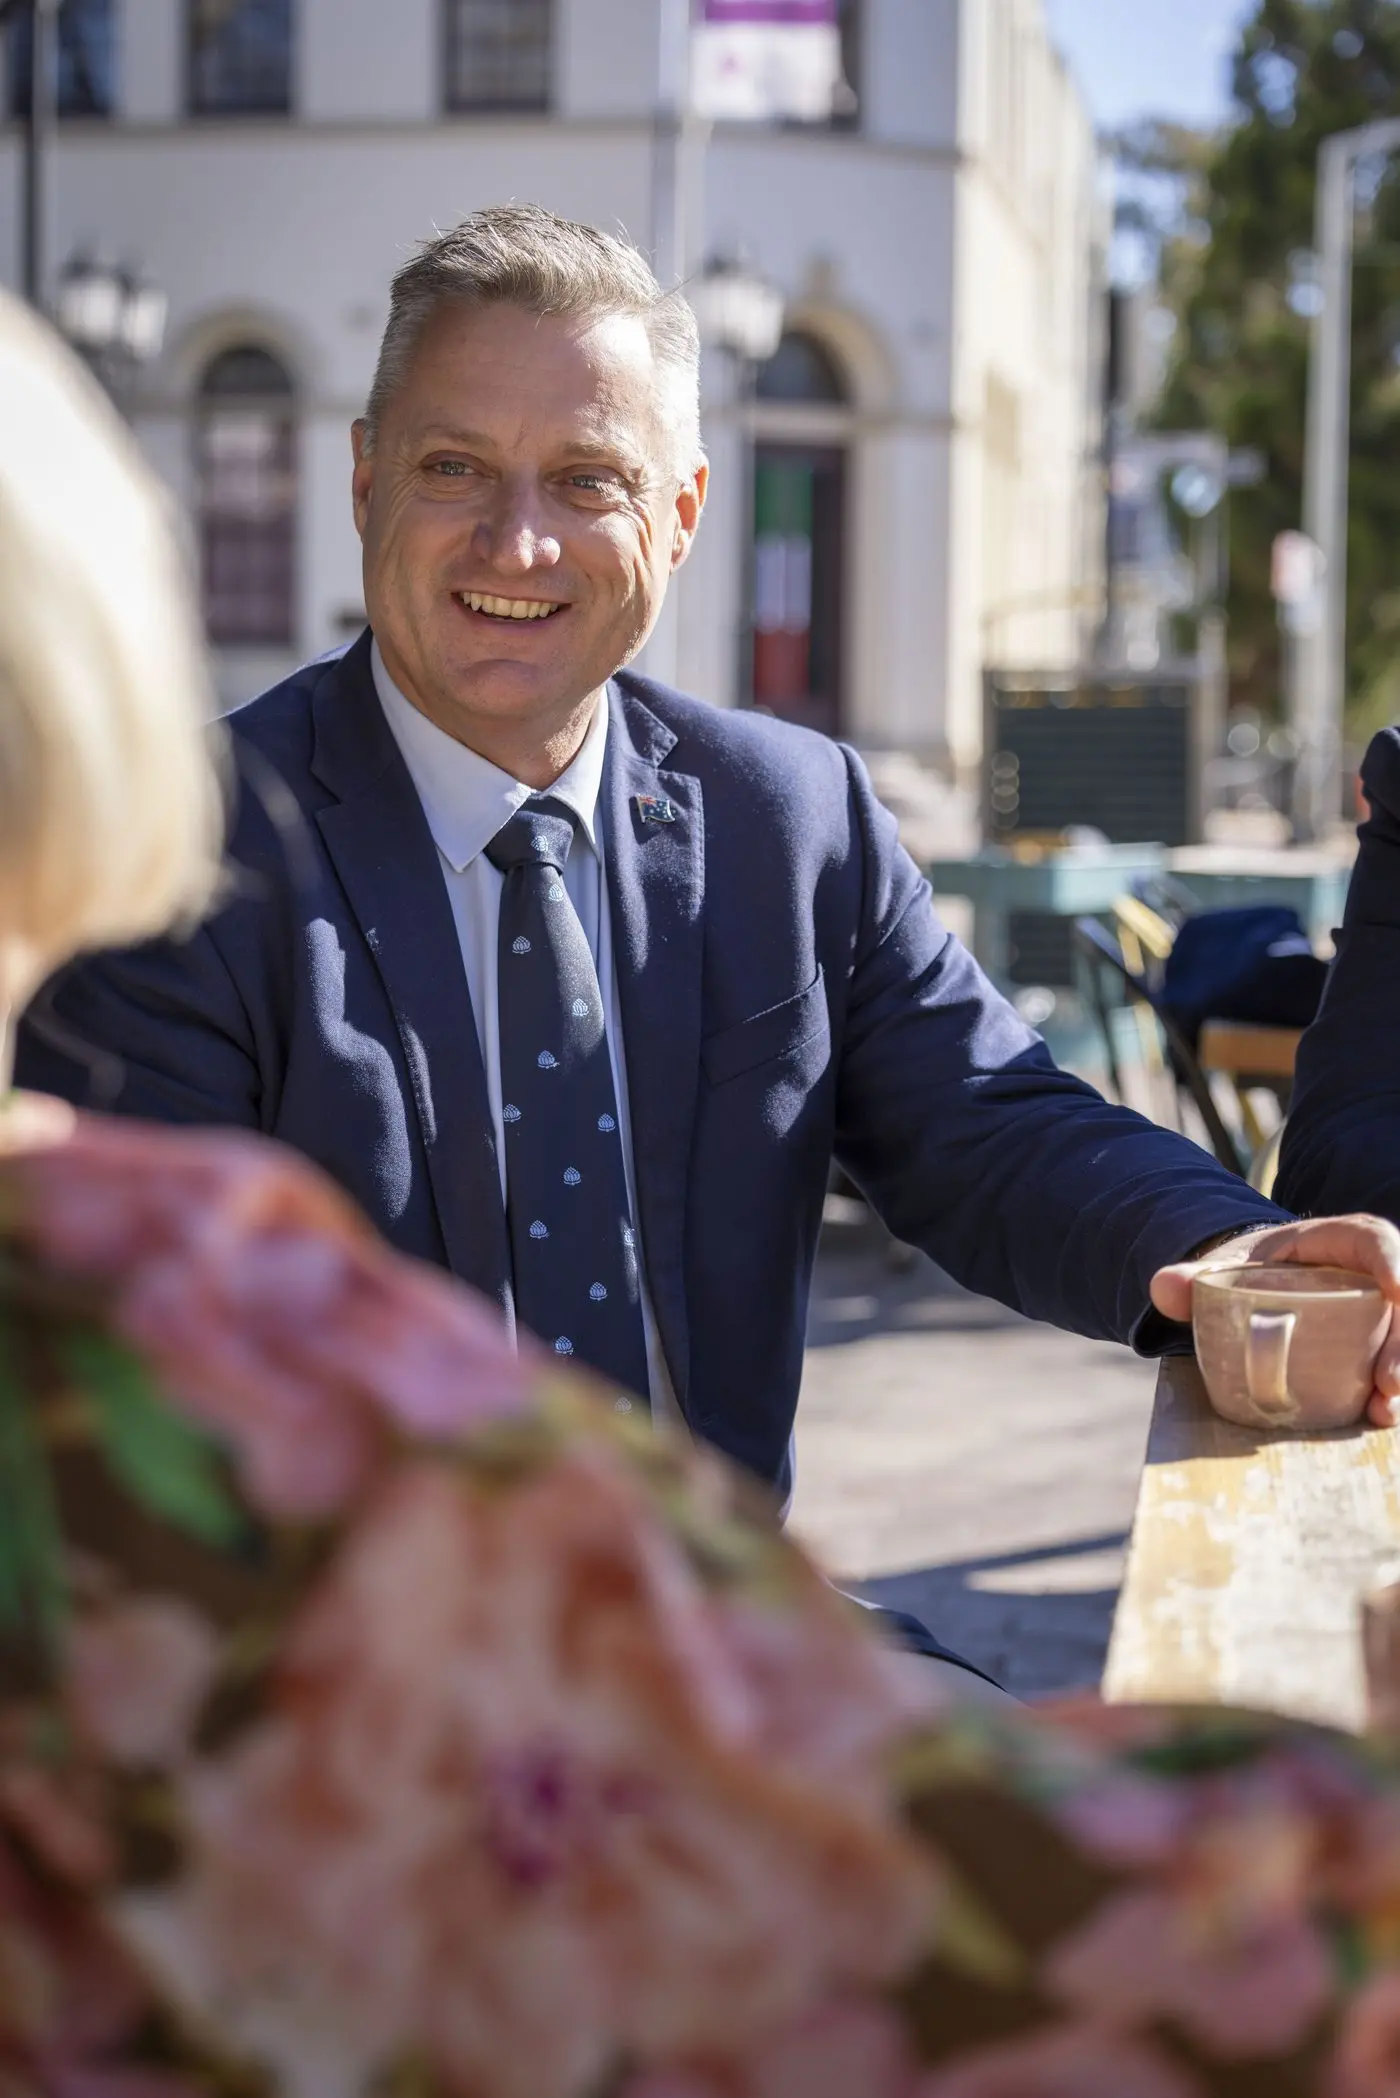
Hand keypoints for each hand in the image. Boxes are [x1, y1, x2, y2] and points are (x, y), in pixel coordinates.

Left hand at [1151, 1215, 1399, 1426]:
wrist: (1260, 1292)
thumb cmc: (1252, 1272)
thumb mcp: (1226, 1268)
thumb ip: (1193, 1276)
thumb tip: (1162, 1287)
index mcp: (1339, 1240)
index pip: (1375, 1240)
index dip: (1392, 1261)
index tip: (1398, 1290)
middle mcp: (1370, 1275)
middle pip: (1399, 1301)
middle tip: (1389, 1381)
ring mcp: (1378, 1313)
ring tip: (1384, 1409)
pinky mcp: (1376, 1345)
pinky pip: (1389, 1365)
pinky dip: (1388, 1393)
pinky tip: (1378, 1417)